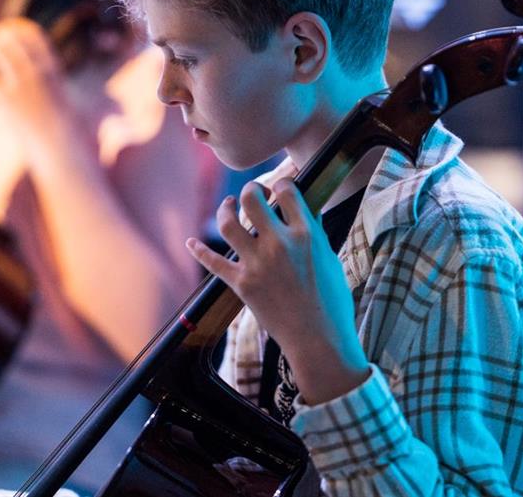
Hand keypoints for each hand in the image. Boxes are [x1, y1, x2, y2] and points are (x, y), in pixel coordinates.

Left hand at [0, 18, 81, 170]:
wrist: (61, 149)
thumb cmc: (67, 127)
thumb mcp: (65, 96)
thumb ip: (53, 82)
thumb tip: (49, 76)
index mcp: (52, 68)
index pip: (33, 34)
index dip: (20, 28)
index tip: (12, 30)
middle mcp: (37, 73)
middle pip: (11, 39)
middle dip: (0, 36)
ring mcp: (20, 86)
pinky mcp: (6, 102)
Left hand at [187, 179, 369, 405]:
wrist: (318, 339)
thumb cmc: (331, 301)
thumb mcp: (329, 259)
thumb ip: (315, 233)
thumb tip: (308, 209)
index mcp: (306, 235)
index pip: (288, 191)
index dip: (281, 183)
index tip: (279, 187)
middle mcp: (279, 244)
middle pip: (252, 199)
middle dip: (251, 189)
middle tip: (254, 193)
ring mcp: (257, 264)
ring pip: (228, 224)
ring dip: (224, 209)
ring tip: (227, 206)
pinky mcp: (241, 284)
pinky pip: (214, 262)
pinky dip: (199, 250)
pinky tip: (191, 242)